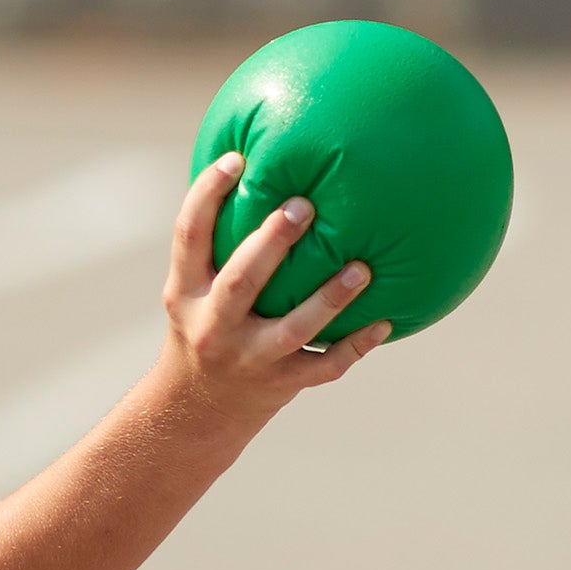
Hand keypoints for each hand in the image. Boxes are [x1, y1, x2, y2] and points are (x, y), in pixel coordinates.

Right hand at [156, 154, 389, 432]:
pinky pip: (325, 366)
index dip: (207, 195)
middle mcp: (212, 326)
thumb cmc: (206, 324)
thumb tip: (257, 166)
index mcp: (185, 292)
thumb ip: (219, 242)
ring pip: (292, 329)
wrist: (195, 410)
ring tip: (362, 268)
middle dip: (271, 244)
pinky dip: (356, 346)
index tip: (237, 159)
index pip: (189, 236)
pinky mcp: (280, 385)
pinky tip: (385, 321)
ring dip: (328, 299)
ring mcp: (248, 359)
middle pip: (240, 282)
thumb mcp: (192, 288)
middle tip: (305, 206)